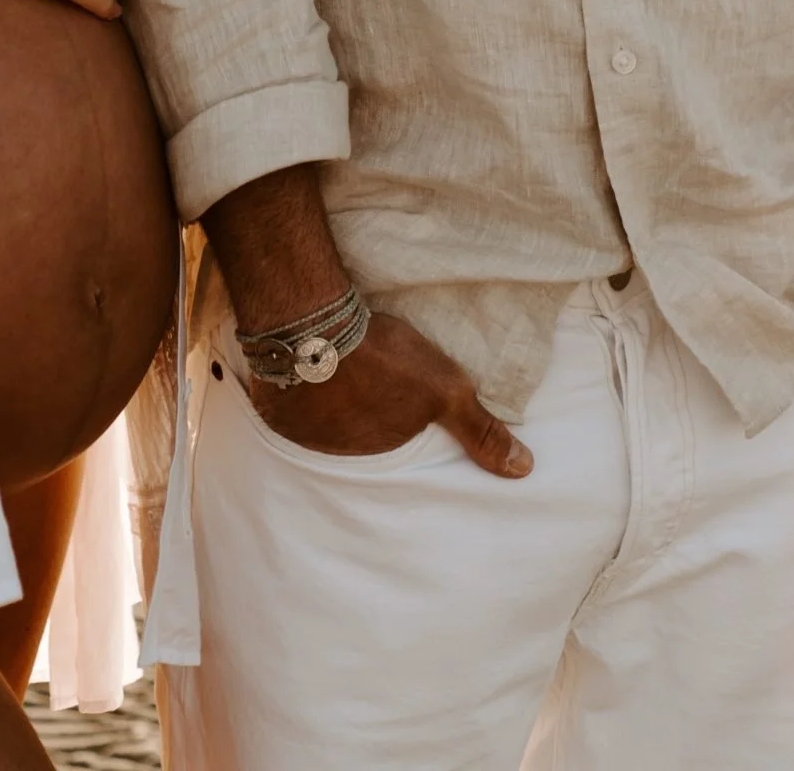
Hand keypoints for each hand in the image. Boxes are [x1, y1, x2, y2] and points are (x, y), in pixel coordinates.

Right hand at [251, 309, 532, 476]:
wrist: (312, 323)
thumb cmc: (383, 359)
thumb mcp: (446, 391)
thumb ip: (481, 431)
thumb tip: (523, 470)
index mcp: (373, 452)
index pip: (387, 443)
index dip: (392, 418)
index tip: (389, 396)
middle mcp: (332, 451)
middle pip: (350, 433)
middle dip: (357, 413)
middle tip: (363, 381)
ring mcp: (298, 429)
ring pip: (318, 418)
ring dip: (325, 399)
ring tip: (334, 370)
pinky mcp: (270, 401)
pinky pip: (285, 399)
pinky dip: (294, 385)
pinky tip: (303, 363)